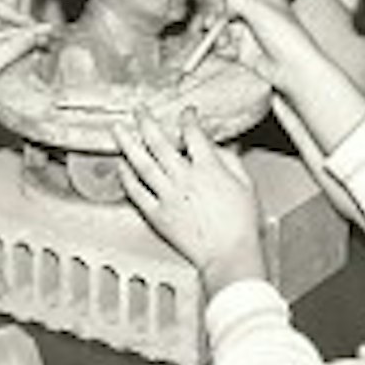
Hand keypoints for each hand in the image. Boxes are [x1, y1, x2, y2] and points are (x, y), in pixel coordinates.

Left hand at [0, 0, 51, 119]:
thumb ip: (10, 49)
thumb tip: (30, 35)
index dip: (14, 15)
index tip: (30, 28)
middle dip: (21, 32)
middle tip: (41, 40)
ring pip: (1, 41)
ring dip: (19, 46)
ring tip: (37, 52)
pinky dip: (12, 58)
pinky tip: (23, 64)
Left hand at [111, 109, 266, 291]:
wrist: (229, 254)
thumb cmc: (241, 225)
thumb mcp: (246, 185)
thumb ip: (231, 162)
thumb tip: (220, 148)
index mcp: (208, 168)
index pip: (193, 134)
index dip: (188, 119)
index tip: (186, 114)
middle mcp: (184, 178)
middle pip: (160, 143)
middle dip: (147, 122)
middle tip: (139, 110)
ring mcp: (168, 196)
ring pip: (142, 164)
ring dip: (128, 144)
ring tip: (119, 130)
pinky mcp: (158, 215)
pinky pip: (137, 192)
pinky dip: (126, 178)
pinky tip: (121, 167)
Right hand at [220, 0, 324, 94]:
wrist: (295, 68)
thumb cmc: (287, 37)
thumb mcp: (260, 9)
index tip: (218, 1)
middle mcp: (255, 12)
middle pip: (226, 8)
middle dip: (217, 16)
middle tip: (210, 23)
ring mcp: (249, 31)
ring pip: (223, 27)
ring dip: (218, 34)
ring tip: (222, 41)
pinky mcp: (244, 50)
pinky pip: (225, 45)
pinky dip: (223, 48)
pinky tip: (229, 51)